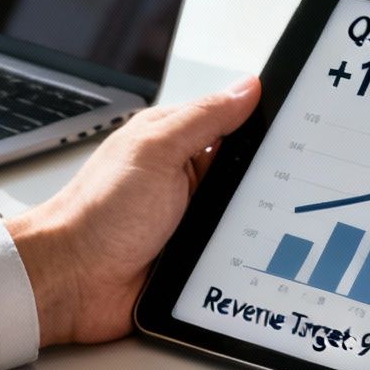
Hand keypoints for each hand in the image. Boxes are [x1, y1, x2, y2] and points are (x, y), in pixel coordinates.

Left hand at [5, 78, 260, 347]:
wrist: (70, 282)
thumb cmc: (97, 214)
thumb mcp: (156, 152)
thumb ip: (204, 118)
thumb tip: (246, 88)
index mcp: (176, 142)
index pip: (235, 125)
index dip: (265, 128)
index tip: (298, 133)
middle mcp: (186, 179)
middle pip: (248, 175)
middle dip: (267, 184)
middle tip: (285, 190)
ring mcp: (192, 220)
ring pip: (247, 218)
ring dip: (255, 226)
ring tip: (263, 228)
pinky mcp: (195, 258)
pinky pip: (235, 255)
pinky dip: (244, 259)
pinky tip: (255, 261)